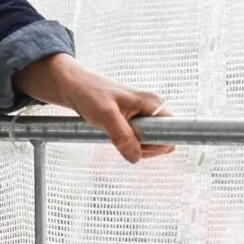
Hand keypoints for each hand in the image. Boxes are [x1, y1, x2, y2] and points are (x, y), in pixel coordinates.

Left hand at [13, 53, 174, 163]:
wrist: (71, 86)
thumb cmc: (89, 93)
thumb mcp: (106, 116)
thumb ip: (122, 137)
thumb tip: (135, 157)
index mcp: (151, 103)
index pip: (172, 130)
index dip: (159, 143)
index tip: (139, 145)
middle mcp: (150, 108)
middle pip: (162, 139)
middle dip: (145, 148)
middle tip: (122, 142)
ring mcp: (141, 115)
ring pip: (149, 142)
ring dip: (134, 146)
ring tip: (114, 136)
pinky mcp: (131, 121)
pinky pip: (137, 140)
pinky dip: (126, 143)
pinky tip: (112, 136)